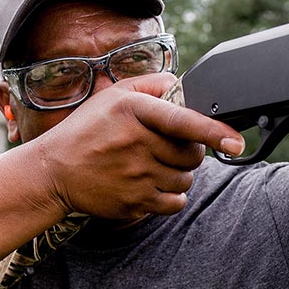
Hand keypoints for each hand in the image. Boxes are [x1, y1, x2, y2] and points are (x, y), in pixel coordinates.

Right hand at [33, 72, 244, 219]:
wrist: (53, 170)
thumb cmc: (88, 130)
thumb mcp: (114, 95)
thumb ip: (151, 85)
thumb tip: (182, 86)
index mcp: (134, 111)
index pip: (182, 121)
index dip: (213, 131)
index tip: (236, 141)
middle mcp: (136, 143)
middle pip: (192, 154)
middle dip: (191, 152)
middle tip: (169, 148)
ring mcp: (135, 175)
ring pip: (185, 180)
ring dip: (179, 174)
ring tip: (155, 166)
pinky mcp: (134, 202)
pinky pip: (175, 202)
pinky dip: (172, 196)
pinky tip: (153, 184)